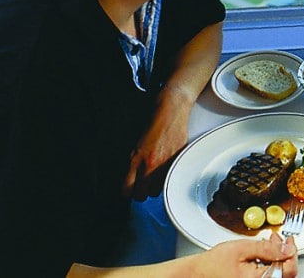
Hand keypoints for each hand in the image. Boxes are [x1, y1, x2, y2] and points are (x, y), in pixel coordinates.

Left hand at [124, 85, 192, 199]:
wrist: (171, 109)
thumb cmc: (154, 121)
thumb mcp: (136, 142)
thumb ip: (133, 161)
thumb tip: (132, 177)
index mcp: (135, 158)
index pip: (126, 189)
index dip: (127, 191)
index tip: (130, 188)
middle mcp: (149, 164)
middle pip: (142, 195)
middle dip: (142, 192)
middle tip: (143, 184)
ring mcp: (164, 163)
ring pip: (157, 191)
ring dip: (156, 186)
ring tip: (156, 175)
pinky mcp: (177, 160)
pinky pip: (170, 179)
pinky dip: (167, 177)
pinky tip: (166, 168)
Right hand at [190, 234, 297, 277]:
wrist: (200, 273)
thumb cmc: (215, 263)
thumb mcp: (242, 248)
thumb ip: (267, 249)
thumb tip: (287, 248)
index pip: (289, 270)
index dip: (292, 253)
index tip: (289, 240)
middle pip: (286, 273)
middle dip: (285, 253)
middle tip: (278, 239)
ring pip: (278, 274)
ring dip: (278, 257)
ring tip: (270, 242)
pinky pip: (269, 276)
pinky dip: (271, 263)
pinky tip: (264, 253)